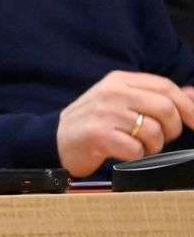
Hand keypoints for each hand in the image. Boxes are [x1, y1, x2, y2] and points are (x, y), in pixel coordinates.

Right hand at [57, 70, 193, 176]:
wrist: (55, 139)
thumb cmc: (94, 121)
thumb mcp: (123, 101)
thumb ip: (156, 96)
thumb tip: (192, 94)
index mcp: (119, 80)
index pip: (165, 87)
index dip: (187, 106)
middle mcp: (112, 92)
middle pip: (165, 108)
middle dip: (172, 129)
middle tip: (160, 138)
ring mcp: (104, 113)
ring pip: (154, 131)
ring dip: (152, 146)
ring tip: (136, 146)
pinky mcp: (98, 134)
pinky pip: (136, 149)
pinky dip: (136, 156)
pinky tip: (123, 153)